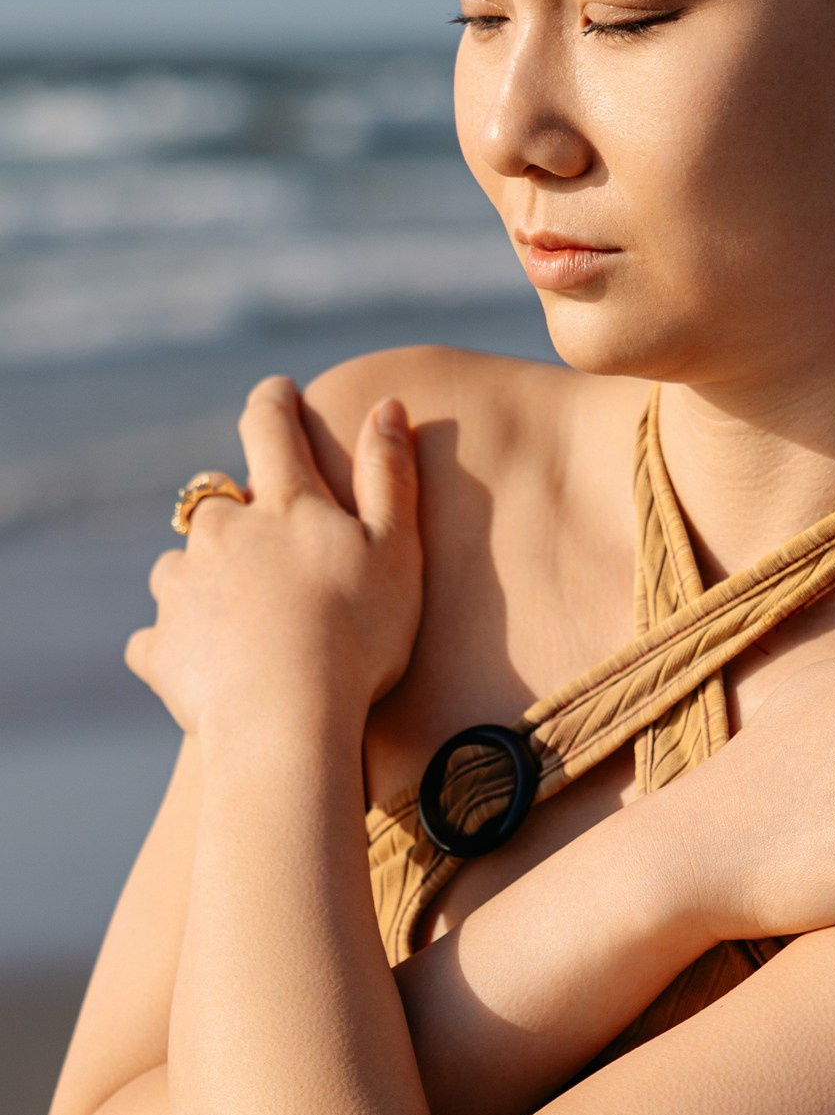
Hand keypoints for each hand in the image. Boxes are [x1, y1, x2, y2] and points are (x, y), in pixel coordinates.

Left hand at [125, 377, 421, 739]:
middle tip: (266, 540)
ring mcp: (182, 589)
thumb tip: (386, 406)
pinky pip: (158, 636)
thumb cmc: (357, 636)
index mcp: (282, 503)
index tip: (278, 390)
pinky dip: (177, 642)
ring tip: (239, 612)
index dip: (274, 401)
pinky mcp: (160, 647)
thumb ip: (390, 475)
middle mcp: (220, 533)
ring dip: (202, 576)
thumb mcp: (396, 550)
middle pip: (213, 499)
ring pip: (180, 565)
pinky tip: (204, 663)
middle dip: (233, 508)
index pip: (270, 426)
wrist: (286, 723)